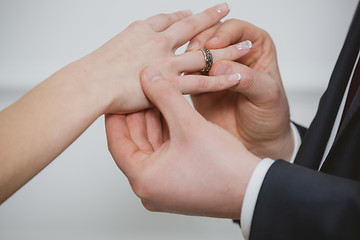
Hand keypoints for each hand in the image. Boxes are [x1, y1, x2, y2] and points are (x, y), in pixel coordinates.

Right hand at [75, 3, 247, 113]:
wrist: (90, 83)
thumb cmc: (96, 69)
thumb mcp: (113, 46)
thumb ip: (130, 40)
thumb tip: (139, 38)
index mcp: (144, 30)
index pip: (170, 19)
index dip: (186, 16)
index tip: (197, 13)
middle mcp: (160, 41)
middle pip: (193, 27)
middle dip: (212, 18)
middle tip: (227, 8)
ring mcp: (168, 61)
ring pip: (204, 54)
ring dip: (227, 49)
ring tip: (246, 45)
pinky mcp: (171, 83)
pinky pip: (201, 81)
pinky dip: (220, 79)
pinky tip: (236, 75)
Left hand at [105, 66, 260, 218]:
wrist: (254, 189)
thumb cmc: (223, 166)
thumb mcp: (189, 125)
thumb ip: (166, 95)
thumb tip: (147, 74)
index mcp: (143, 179)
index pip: (116, 141)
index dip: (116, 113)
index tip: (115, 94)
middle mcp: (149, 186)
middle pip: (135, 141)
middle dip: (138, 113)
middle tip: (138, 87)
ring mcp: (163, 185)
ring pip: (151, 145)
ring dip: (154, 120)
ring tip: (155, 93)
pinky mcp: (177, 181)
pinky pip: (164, 152)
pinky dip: (166, 132)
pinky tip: (169, 110)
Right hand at [187, 20, 292, 160]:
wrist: (258, 142)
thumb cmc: (270, 116)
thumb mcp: (267, 95)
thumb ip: (247, 78)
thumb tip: (220, 66)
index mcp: (255, 47)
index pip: (236, 29)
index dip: (224, 34)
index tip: (214, 45)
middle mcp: (233, 55)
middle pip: (212, 36)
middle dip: (201, 43)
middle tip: (194, 54)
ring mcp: (215, 69)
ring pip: (196, 54)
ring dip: (189, 58)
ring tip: (184, 67)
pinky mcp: (200, 85)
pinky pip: (187, 75)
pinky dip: (182, 76)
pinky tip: (179, 80)